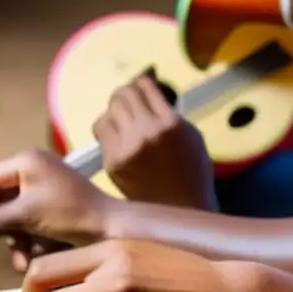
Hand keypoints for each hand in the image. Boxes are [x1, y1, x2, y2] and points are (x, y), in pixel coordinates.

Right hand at [0, 148, 119, 271]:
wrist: (112, 228)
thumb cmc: (71, 214)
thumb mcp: (27, 214)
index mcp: (22, 163)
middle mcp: (28, 173)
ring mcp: (39, 192)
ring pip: (9, 219)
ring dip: (12, 241)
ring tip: (23, 259)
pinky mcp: (48, 211)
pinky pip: (26, 226)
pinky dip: (27, 243)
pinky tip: (33, 257)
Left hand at [92, 76, 216, 210]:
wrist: (178, 208)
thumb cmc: (191, 171)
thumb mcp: (190, 135)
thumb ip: (168, 113)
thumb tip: (147, 93)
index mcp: (170, 123)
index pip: (144, 86)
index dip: (141, 84)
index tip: (141, 88)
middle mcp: (146, 132)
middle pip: (122, 95)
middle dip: (125, 95)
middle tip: (129, 103)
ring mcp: (126, 148)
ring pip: (108, 111)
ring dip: (114, 112)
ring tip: (123, 120)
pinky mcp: (112, 161)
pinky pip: (101, 132)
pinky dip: (108, 129)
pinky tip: (118, 136)